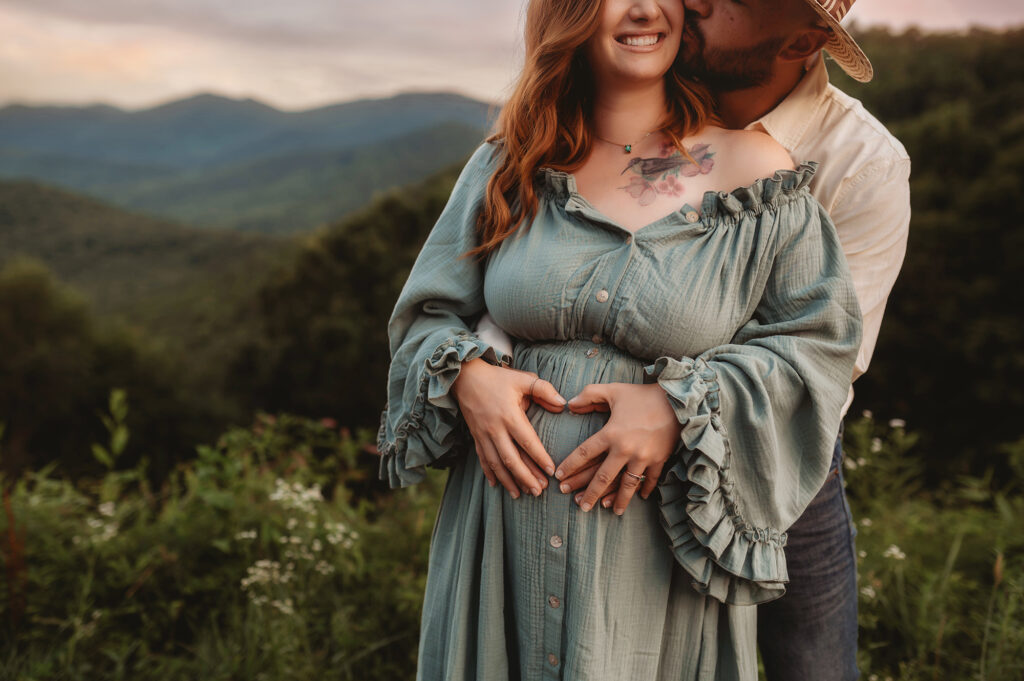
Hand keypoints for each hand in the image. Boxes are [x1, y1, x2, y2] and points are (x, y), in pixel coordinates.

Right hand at [451, 358, 565, 497]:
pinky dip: (490, 474)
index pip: (527, 441)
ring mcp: (483, 435)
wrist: (465, 378)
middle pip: (511, 459)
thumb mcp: (522, 379)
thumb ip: (543, 389)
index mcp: (510, 415)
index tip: (552, 471)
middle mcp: (495, 429)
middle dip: (526, 477)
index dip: (540, 458)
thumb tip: (563, 404)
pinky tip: (497, 486)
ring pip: (496, 464)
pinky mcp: (476, 438)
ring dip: (509, 481)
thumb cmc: (498, 379)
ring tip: (521, 494)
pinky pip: (482, 459)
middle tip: (539, 491)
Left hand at [554, 383, 678, 514]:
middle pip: (603, 476)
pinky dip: (644, 490)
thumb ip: (589, 395)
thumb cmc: (642, 394)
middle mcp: (625, 449)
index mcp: (611, 433)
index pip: (584, 453)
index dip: (570, 466)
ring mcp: (644, 457)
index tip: (559, 477)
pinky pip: (650, 480)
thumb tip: (570, 404)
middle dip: (589, 493)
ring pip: (627, 485)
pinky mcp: (660, 460)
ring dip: (618, 500)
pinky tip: (638, 498)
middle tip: (579, 506)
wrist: (677, 400)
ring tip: (610, 511)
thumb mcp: (613, 390)